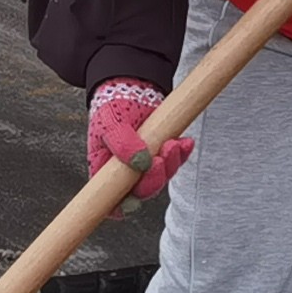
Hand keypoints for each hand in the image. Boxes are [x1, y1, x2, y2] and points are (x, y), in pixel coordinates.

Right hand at [88, 79, 187, 198]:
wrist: (129, 85)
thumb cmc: (112, 107)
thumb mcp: (110, 123)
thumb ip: (122, 144)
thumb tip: (141, 164)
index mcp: (105, 172)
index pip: (111, 201)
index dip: (121, 207)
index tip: (133, 198)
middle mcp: (126, 173)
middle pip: (142, 191)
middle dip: (154, 179)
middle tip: (160, 157)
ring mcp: (146, 164)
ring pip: (162, 177)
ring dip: (170, 164)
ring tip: (173, 143)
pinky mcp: (162, 152)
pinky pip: (175, 161)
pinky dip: (182, 153)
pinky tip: (186, 142)